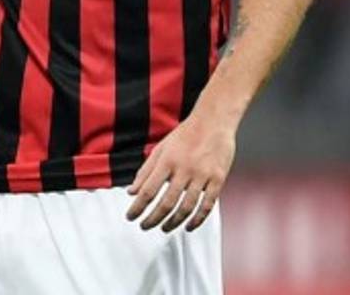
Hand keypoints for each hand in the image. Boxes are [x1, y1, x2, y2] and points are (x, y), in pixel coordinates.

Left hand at [125, 114, 234, 232]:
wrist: (213, 122)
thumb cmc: (185, 135)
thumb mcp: (160, 148)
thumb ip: (145, 171)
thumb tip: (131, 191)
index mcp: (167, 160)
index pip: (148, 190)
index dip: (138, 207)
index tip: (130, 217)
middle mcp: (184, 169)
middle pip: (166, 202)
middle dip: (153, 219)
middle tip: (145, 226)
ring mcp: (202, 175)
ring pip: (186, 207)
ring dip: (173, 222)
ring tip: (164, 228)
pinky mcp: (218, 179)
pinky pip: (207, 205)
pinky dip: (197, 219)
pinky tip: (188, 226)